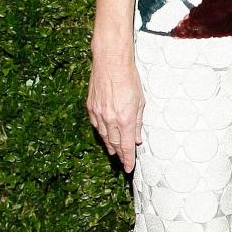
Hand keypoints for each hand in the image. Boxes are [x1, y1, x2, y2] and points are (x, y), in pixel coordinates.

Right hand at [87, 51, 144, 172]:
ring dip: (109, 145)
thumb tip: (137, 139)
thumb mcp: (140, 102)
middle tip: (123, 162)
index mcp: (126, 119)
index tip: (129, 168)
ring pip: (104, 136)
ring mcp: (99, 114)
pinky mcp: (91, 107)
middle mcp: (111, 119)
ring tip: (114, 152)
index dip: (128, 159)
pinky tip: (104, 135)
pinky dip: (101, 132)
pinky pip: (96, 125)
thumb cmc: (129, 79)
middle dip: (120, 155)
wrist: (111, 63)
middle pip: (114, 144)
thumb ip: (138, 123)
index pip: (127, 146)